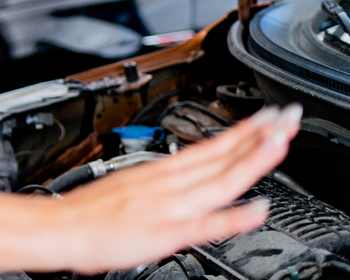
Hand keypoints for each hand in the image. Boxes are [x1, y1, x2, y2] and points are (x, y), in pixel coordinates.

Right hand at [55, 104, 301, 272]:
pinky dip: (233, 216)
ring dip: (252, 160)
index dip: (245, 131)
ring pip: (219, 180)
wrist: (61, 225)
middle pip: (222, 157)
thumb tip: (189, 176)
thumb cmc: (92, 210)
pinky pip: (205, 224)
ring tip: (280, 143)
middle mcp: (170, 183)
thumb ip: (165, 181)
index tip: (271, 117)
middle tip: (288, 116)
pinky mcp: (165, 232)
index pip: (212, 146)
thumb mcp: (132, 184)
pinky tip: (257, 209)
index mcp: (163, 172)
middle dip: (259, 136)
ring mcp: (170, 206)